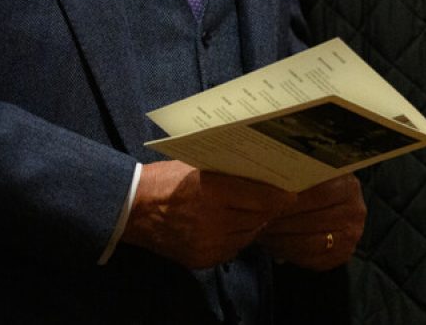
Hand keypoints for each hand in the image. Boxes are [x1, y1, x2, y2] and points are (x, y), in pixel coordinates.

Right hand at [121, 161, 294, 269]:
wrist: (132, 209)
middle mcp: (213, 221)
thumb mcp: (199, 166)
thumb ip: (231, 174)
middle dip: (267, 209)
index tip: (293, 193)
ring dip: (252, 224)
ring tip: (249, 211)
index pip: (263, 198)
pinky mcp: (202, 259)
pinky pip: (232, 249)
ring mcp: (208, 244)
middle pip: (258, 218)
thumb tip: (264, 173)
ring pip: (247, 235)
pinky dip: (235, 237)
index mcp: (213, 191)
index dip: (281, 196)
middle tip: (274, 199)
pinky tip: (229, 225)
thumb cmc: (167, 179)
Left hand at [256, 175, 365, 270]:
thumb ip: (294, 180)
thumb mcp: (308, 175)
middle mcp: (355, 212)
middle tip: (257, 221)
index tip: (265, 203)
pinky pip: (313, 260)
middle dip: (282, 222)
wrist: (333, 203)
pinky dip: (290, 254)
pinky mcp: (343, 255)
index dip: (290, 201)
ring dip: (282, 240)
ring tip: (261, 233)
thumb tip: (268, 190)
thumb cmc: (313, 185)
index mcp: (348, 186)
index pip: (319, 194)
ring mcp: (352, 236)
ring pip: (312, 243)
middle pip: (314, 220)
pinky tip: (273, 245)